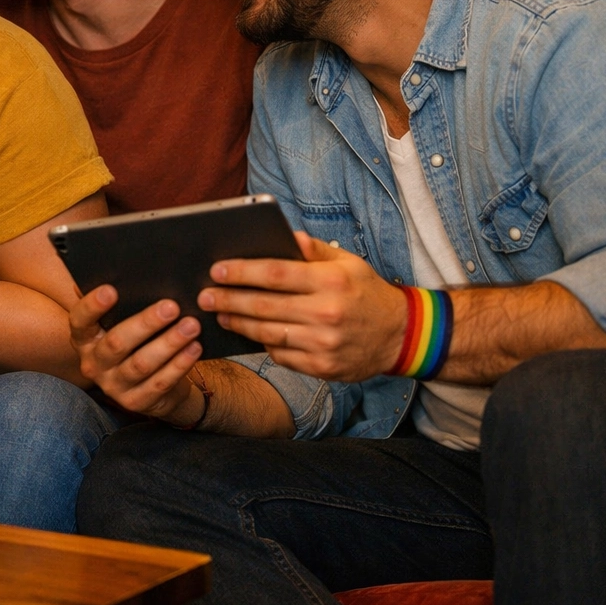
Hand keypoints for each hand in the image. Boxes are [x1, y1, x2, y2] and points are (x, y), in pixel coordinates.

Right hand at [70, 284, 203, 423]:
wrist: (152, 386)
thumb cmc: (136, 342)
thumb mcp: (121, 324)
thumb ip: (117, 304)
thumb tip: (116, 271)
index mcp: (84, 339)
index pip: (79, 321)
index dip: (93, 306)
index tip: (112, 290)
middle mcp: (93, 363)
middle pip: (117, 343)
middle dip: (146, 323)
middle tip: (172, 307)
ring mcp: (113, 386)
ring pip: (141, 364)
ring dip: (169, 343)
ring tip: (191, 326)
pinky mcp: (136, 402)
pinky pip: (160, 382)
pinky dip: (179, 364)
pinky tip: (194, 348)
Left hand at [199, 231, 406, 380]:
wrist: (402, 336)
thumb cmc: (367, 293)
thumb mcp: (348, 263)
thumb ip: (313, 250)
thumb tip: (285, 236)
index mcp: (330, 282)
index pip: (274, 274)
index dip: (241, 272)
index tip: (216, 270)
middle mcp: (326, 313)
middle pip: (264, 306)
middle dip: (228, 300)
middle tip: (204, 296)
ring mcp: (324, 344)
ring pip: (267, 333)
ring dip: (238, 324)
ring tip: (219, 314)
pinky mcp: (323, 368)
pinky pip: (282, 355)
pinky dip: (264, 344)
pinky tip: (250, 334)